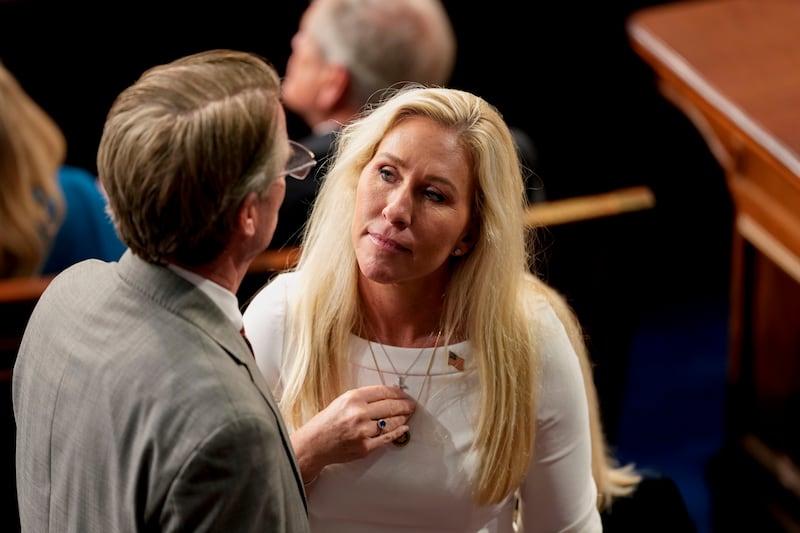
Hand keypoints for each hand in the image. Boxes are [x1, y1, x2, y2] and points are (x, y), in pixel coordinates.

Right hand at [290, 384, 414, 482]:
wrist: (314, 444)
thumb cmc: (327, 422)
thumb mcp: (342, 401)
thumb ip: (364, 398)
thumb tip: (387, 396)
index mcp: (353, 398)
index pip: (384, 391)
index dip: (398, 392)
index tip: (404, 394)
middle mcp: (359, 413)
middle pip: (391, 406)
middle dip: (405, 405)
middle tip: (411, 405)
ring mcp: (363, 431)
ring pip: (392, 422)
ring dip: (403, 418)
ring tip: (407, 415)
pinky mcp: (365, 447)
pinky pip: (387, 438)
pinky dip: (398, 432)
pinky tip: (404, 428)